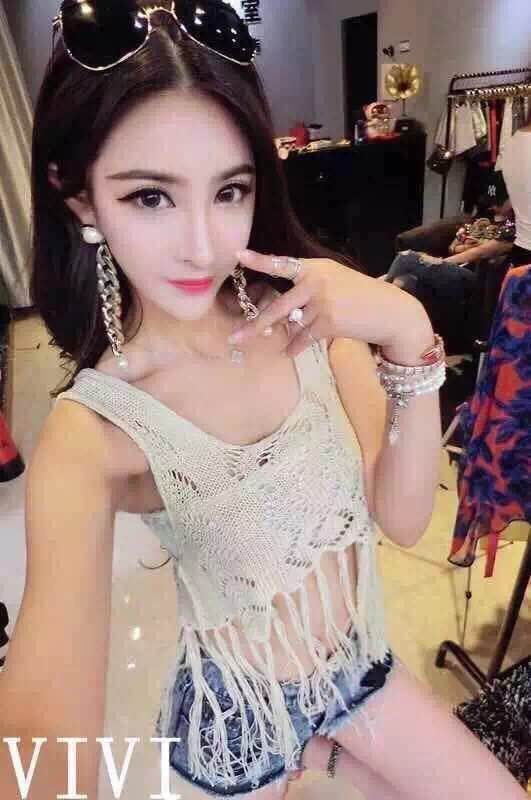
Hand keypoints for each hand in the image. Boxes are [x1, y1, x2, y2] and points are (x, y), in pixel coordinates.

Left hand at [228, 249, 433, 363]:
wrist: (390, 311)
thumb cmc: (360, 297)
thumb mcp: (335, 281)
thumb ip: (308, 290)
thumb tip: (281, 317)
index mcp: (315, 267)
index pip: (282, 263)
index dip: (260, 260)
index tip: (238, 256)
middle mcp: (316, 282)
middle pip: (277, 307)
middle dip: (254, 326)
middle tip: (234, 339)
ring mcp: (322, 302)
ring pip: (291, 326)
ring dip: (282, 338)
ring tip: (271, 344)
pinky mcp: (329, 322)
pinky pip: (303, 339)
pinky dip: (295, 347)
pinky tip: (289, 351)